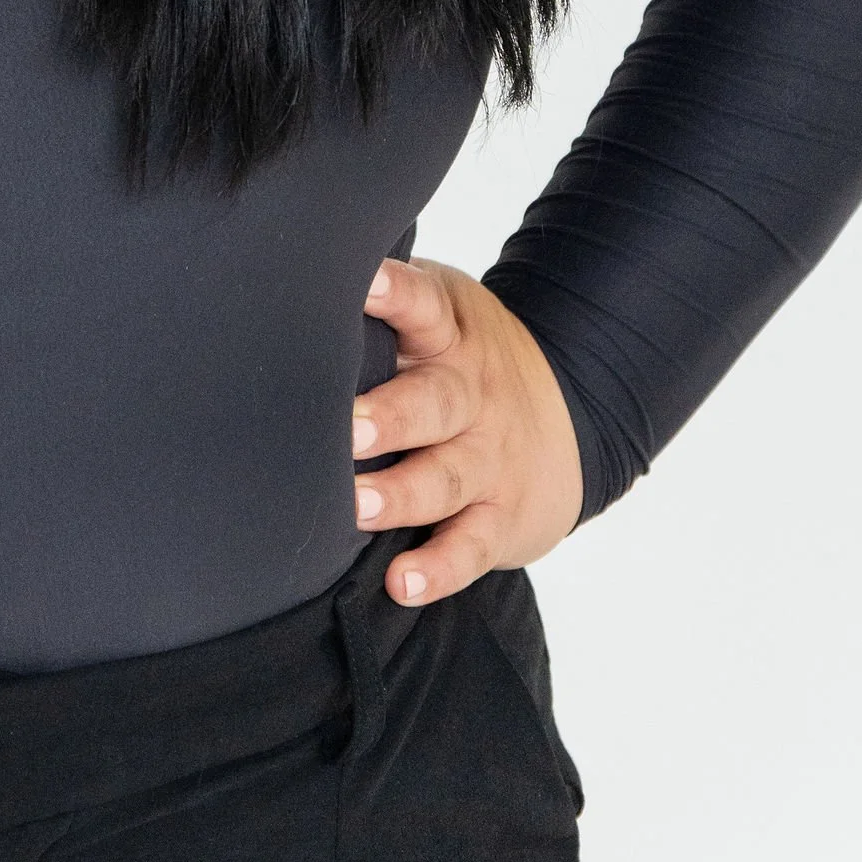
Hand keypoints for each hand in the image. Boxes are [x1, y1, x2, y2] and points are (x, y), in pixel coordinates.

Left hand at [351, 256, 583, 607]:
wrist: (575, 409)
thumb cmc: (463, 359)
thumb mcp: (441, 313)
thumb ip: (383, 307)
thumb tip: (286, 279)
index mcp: (449, 333)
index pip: (423, 304)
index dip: (394, 292)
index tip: (363, 282)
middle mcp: (471, 393)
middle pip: (434, 402)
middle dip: (391, 417)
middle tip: (349, 428)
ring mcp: (488, 457)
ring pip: (446, 477)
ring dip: (400, 494)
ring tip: (357, 506)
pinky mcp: (501, 517)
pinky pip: (470, 546)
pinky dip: (438, 568)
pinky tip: (402, 583)